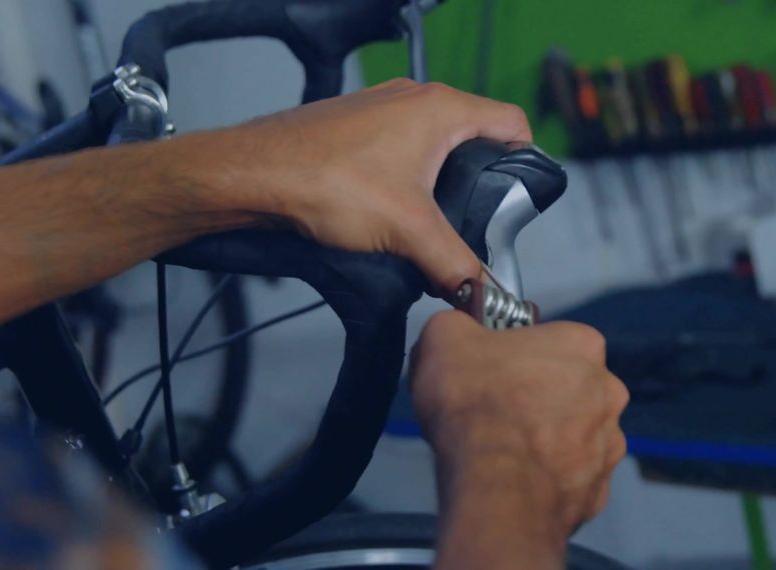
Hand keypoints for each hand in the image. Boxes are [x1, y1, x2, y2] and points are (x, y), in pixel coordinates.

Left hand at [183, 78, 532, 292]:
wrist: (250, 176)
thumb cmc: (324, 181)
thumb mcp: (406, 230)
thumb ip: (455, 264)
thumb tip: (484, 296)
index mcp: (442, 108)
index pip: (512, 122)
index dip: (525, 162)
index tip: (516, 203)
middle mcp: (414, 99)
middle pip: (474, 136)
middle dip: (478, 183)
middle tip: (471, 225)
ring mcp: (380, 109)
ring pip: (432, 145)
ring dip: (436, 184)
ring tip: (426, 226)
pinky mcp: (352, 126)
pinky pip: (396, 149)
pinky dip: (402, 179)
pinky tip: (385, 215)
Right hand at [410, 311, 628, 545]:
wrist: (494, 488)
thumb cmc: (478, 409)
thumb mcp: (445, 337)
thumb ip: (456, 324)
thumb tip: (454, 329)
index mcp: (582, 345)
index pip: (552, 339)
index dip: (516, 353)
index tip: (492, 368)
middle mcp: (607, 391)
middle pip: (568, 386)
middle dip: (535, 395)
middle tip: (494, 409)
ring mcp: (607, 444)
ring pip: (573, 433)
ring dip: (544, 437)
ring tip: (502, 448)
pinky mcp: (598, 489)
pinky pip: (570, 476)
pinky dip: (546, 476)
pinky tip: (516, 477)